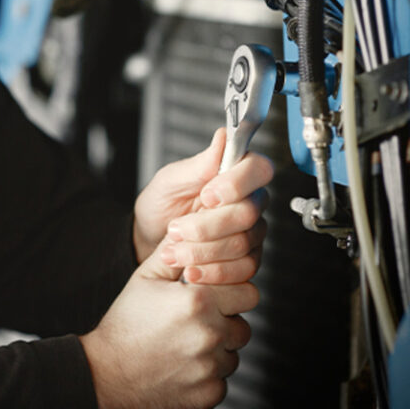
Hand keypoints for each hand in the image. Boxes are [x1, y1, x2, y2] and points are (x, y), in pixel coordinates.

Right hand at [80, 241, 258, 408]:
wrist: (108, 373)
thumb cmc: (125, 324)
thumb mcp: (145, 279)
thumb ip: (172, 252)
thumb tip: (186, 230)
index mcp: (197, 301)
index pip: (246, 291)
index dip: (230, 292)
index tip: (212, 296)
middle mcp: (209, 334)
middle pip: (244, 325)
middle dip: (227, 321)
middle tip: (200, 321)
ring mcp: (211, 367)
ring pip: (233, 354)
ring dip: (218, 349)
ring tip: (185, 342)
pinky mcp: (210, 393)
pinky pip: (222, 380)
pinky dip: (207, 373)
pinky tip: (182, 364)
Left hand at [133, 128, 273, 282]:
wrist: (151, 238)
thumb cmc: (162, 204)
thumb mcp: (171, 180)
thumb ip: (199, 164)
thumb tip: (223, 137)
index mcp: (235, 173)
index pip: (259, 169)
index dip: (237, 184)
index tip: (207, 195)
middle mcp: (250, 200)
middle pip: (248, 212)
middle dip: (206, 226)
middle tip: (176, 229)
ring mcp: (251, 231)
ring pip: (243, 244)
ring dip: (203, 251)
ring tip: (175, 251)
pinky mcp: (247, 259)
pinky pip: (243, 269)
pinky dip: (212, 272)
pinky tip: (191, 271)